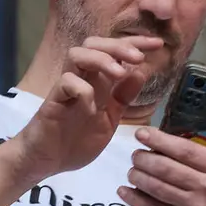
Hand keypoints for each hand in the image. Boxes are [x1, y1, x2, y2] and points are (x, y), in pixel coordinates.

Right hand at [11, 36, 158, 179]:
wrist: (47, 162)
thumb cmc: (76, 140)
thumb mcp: (109, 118)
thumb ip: (124, 97)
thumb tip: (141, 72)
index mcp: (97, 82)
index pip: (114, 52)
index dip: (135, 43)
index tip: (158, 44)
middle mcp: (81, 79)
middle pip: (93, 44)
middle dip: (118, 45)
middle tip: (138, 57)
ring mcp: (65, 89)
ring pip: (77, 54)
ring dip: (101, 60)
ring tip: (119, 73)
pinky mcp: (52, 102)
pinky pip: (65, 83)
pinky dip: (83, 89)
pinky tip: (93, 107)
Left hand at [118, 113, 205, 205]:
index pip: (188, 150)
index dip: (162, 141)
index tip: (144, 134)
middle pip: (169, 167)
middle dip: (146, 158)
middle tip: (135, 153)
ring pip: (159, 187)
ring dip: (139, 176)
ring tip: (131, 169)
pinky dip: (136, 200)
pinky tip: (124, 191)